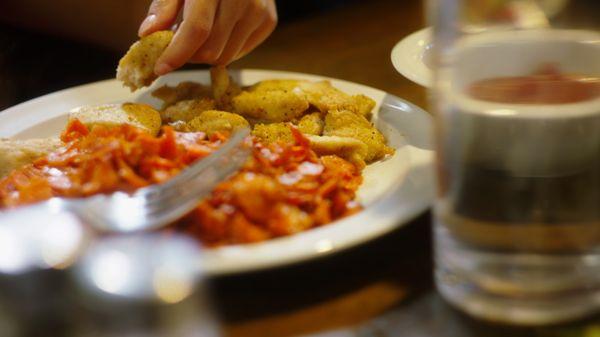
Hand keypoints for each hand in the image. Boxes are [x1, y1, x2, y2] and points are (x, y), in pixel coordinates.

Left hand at [138, 0, 276, 74]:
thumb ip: (164, 6)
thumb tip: (147, 34)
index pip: (197, 29)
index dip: (177, 53)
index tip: (160, 68)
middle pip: (211, 50)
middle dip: (190, 54)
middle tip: (180, 43)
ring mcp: (260, 11)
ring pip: (226, 57)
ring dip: (207, 53)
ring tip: (200, 34)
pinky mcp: (269, 21)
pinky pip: (240, 52)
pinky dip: (225, 48)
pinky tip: (219, 31)